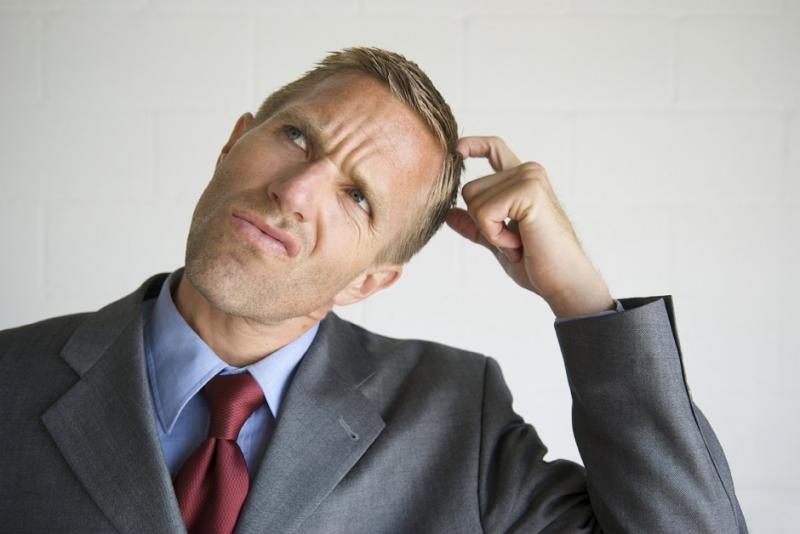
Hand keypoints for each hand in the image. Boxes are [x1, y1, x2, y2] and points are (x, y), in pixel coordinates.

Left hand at [445, 136, 613, 318]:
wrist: (565, 283)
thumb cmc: (538, 264)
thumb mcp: (498, 242)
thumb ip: (475, 225)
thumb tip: (449, 214)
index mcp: (523, 181)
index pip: (494, 149)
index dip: (473, 145)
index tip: (456, 149)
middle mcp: (527, 172)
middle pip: (469, 189)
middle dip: (481, 223)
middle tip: (514, 242)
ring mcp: (529, 178)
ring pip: (474, 201)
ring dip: (490, 232)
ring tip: (519, 243)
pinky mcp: (528, 192)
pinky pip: (484, 213)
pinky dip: (495, 236)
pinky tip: (520, 244)